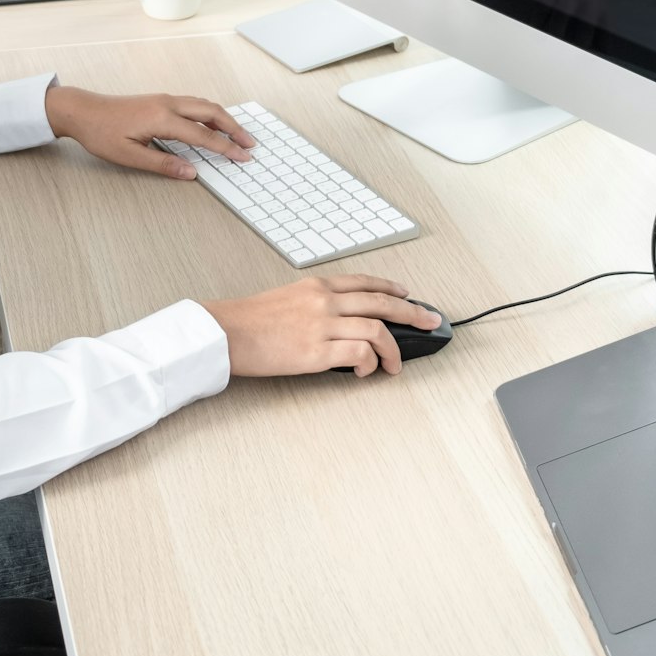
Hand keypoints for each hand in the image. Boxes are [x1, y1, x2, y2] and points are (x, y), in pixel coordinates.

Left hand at [44, 86, 255, 178]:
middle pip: (212, 113)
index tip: (243, 156)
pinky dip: (210, 114)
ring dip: (224, 119)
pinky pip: (194, 104)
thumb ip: (163, 164)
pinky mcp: (160, 100)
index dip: (226, 148)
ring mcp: (165, 99)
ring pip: (204, 105)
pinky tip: (212, 125)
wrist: (82, 110)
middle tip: (250, 144)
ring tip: (237, 135)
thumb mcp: (129, 156)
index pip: (203, 136)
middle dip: (234, 128)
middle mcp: (168, 104)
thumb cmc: (101, 133)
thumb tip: (190, 173)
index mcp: (162, 119)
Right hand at [199, 274, 444, 377]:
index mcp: (317, 285)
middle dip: (412, 313)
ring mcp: (323, 326)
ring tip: (395, 365)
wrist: (225, 333)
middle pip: (382, 303)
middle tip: (430, 322)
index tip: (407, 295)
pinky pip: (359, 356)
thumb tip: (339, 321)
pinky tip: (365, 373)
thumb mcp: (286, 298)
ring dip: (393, 350)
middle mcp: (324, 301)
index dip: (391, 288)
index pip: (365, 282)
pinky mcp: (317, 352)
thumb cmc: (249, 320)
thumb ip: (314, 304)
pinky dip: (369, 365)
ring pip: (376, 331)